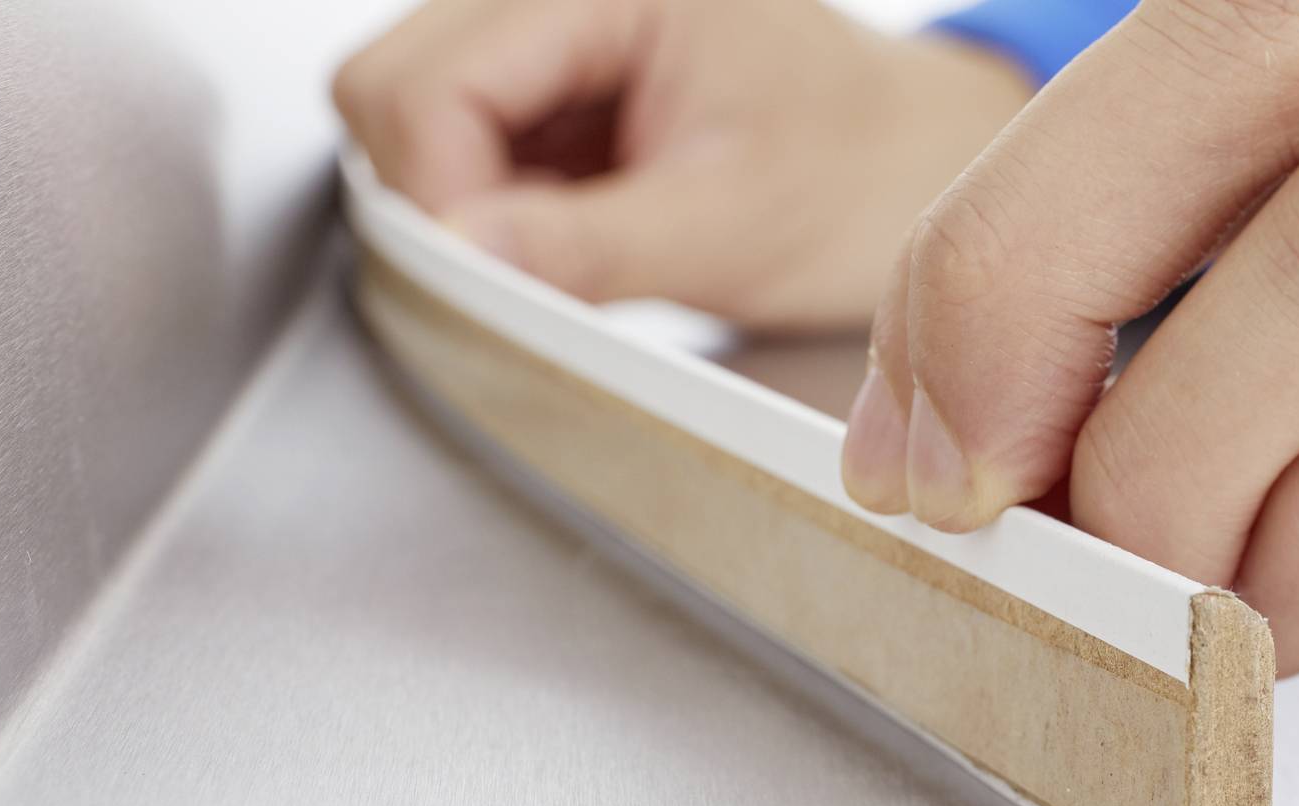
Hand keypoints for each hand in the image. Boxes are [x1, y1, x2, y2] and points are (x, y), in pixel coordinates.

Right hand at [334, 0, 1029, 330]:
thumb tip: (457, 259)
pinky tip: (560, 228)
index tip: (490, 283)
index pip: (436, 83)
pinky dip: (482, 205)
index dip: (441, 198)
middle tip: (523, 266)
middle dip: (433, 197)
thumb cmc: (855, 175)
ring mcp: (542, 28)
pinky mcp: (538, 80)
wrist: (910, 169)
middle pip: (388, 84)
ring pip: (400, 114)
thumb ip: (584, 243)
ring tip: (561, 243)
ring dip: (455, 204)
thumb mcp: (726, 224)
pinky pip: (448, 142)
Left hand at [842, 0, 1298, 672]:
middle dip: (1046, 295)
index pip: (1204, 27)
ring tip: (1167, 583)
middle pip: (1264, 48)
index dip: (1007, 225)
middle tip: (979, 498)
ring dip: (1202, 442)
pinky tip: (1295, 607)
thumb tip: (953, 421)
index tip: (912, 420)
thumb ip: (1225, 294)